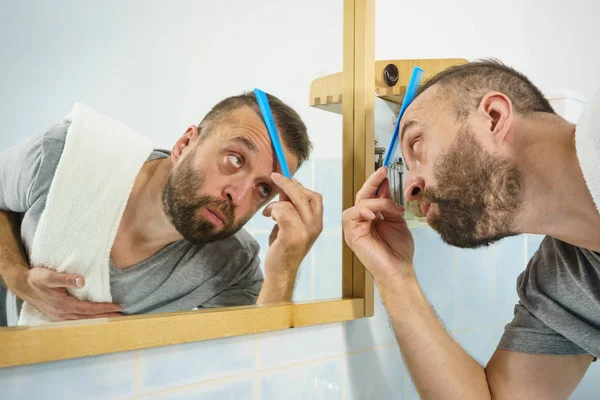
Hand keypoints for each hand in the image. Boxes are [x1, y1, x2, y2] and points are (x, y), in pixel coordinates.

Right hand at [17, 267, 122, 320]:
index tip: (118, 307)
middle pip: (89, 318)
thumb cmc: (36, 279)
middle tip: (122, 318)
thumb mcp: (50, 276)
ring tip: (113, 319)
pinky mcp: (59, 315)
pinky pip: (77, 319)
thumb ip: (66, 278)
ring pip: (84, 320)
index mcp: (63, 305)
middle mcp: (62, 314)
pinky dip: (89, 319)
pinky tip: (96, 318)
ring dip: (99, 320)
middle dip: (106, 318)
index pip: (89, 309)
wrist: (22, 285)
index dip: (104, 309)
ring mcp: (60, 316)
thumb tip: (82, 281)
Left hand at [261, 173, 322, 289]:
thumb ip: (291, 208)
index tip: (287, 179)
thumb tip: (286, 186)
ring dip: (275, 203)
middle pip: (303, 195)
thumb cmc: (284, 248)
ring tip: (268, 212)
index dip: (300, 185)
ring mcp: (305, 232)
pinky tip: (268, 216)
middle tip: (274, 176)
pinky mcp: (292, 236)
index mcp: (317, 222)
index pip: (314, 196)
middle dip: (287, 183)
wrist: (281, 272)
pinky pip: (282, 212)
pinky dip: (273, 210)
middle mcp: (315, 226)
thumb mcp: (291, 225)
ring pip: (290, 203)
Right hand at [342, 167, 414, 280]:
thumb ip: (389, 204)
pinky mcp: (351, 234)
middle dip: (372, 182)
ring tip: (390, 210)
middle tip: (382, 172)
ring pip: (360, 203)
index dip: (377, 183)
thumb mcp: (398, 220)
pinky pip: (351, 214)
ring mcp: (356, 227)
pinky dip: (363, 211)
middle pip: (363, 196)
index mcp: (374, 218)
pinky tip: (373, 216)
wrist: (398, 268)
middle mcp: (363, 221)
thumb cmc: (399, 250)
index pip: (372, 196)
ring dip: (375, 202)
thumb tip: (384, 186)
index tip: (385, 171)